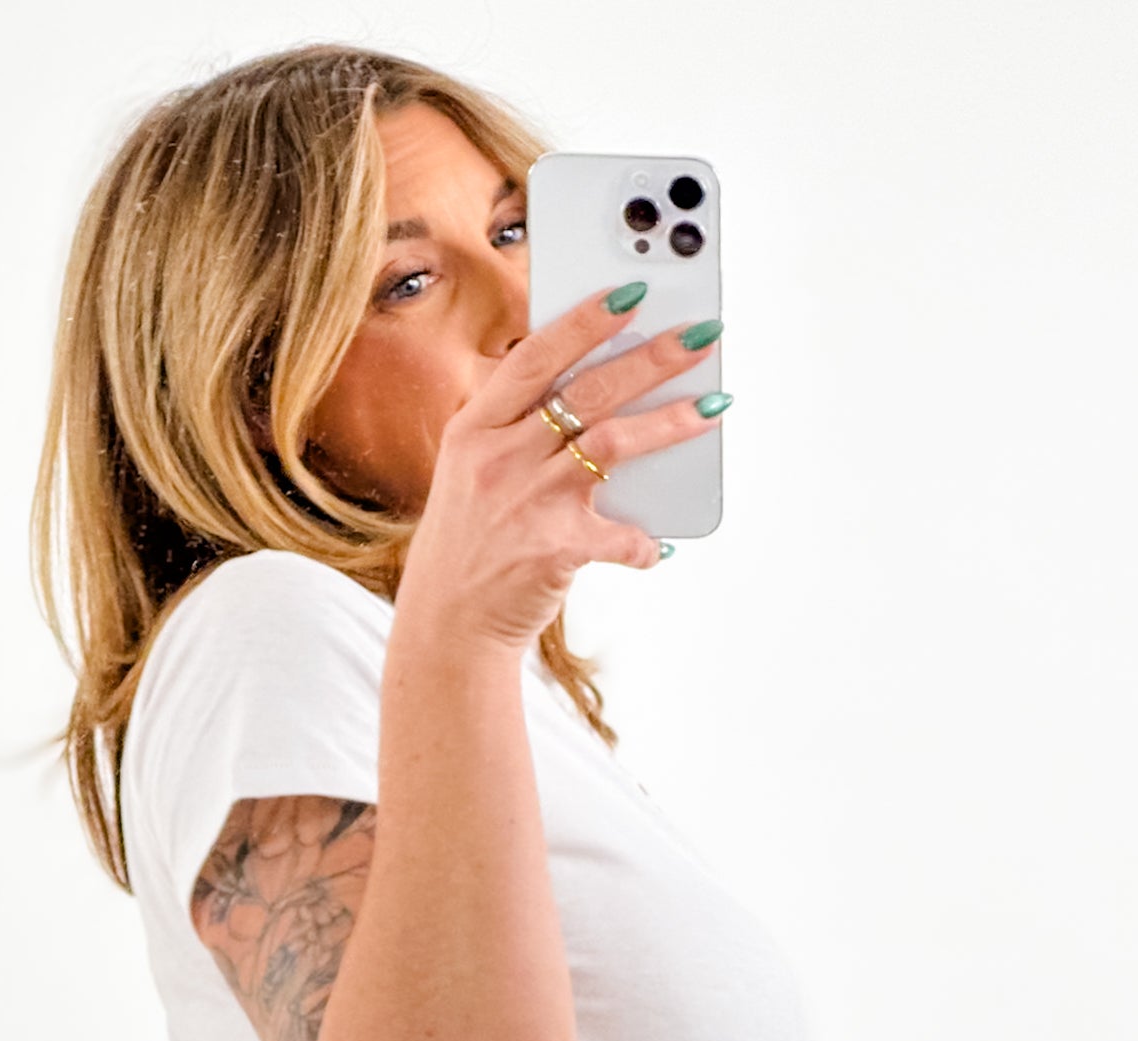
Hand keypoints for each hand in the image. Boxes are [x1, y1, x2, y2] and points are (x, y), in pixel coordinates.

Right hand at [397, 282, 722, 653]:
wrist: (447, 626)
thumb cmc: (469, 545)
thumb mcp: (471, 473)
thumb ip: (516, 431)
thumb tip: (593, 399)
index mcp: (474, 430)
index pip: (535, 358)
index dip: (585, 322)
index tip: (631, 293)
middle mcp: (499, 459)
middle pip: (588, 393)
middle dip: (652, 358)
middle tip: (700, 337)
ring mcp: (528, 502)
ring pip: (613, 443)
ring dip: (671, 423)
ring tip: (714, 407)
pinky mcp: (555, 549)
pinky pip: (621, 536)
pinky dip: (645, 543)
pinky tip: (660, 546)